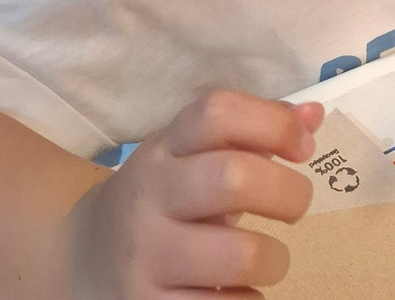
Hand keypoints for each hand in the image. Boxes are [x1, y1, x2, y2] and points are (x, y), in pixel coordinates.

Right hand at [64, 91, 323, 298]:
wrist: (80, 258)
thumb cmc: (166, 199)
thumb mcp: (196, 156)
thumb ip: (255, 133)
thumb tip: (314, 115)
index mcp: (168, 148)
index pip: (217, 112)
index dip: (274, 122)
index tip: (304, 147)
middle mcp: (152, 195)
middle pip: (234, 178)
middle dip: (288, 193)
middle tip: (295, 207)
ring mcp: (147, 255)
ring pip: (240, 255)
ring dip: (274, 259)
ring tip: (267, 259)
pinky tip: (240, 291)